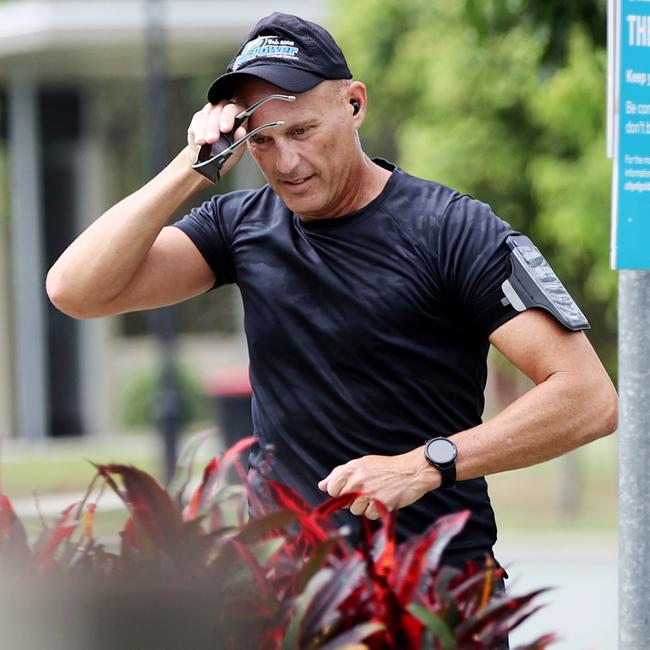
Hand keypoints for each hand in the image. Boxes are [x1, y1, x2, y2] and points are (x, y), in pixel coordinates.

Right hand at [186, 100, 247, 177]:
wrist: (210, 162)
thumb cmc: (226, 154)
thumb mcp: (235, 152)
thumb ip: (239, 141)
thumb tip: (241, 131)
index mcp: (239, 116)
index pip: (235, 108)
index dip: (229, 117)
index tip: (225, 129)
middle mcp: (225, 111)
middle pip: (220, 109)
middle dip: (215, 125)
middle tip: (212, 139)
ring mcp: (211, 113)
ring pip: (208, 114)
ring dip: (205, 129)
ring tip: (205, 142)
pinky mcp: (199, 118)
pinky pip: (198, 121)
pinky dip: (198, 132)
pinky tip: (199, 141)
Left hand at [317, 448, 436, 519]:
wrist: (412, 471)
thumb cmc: (385, 468)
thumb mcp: (362, 464)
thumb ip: (340, 473)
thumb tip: (321, 485)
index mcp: (352, 468)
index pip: (331, 488)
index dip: (338, 492)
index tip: (347, 490)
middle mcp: (358, 480)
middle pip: (342, 501)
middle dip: (350, 500)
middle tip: (364, 492)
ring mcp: (368, 493)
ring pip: (354, 510)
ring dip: (363, 506)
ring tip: (375, 495)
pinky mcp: (379, 504)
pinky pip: (368, 515)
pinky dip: (375, 511)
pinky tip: (382, 500)